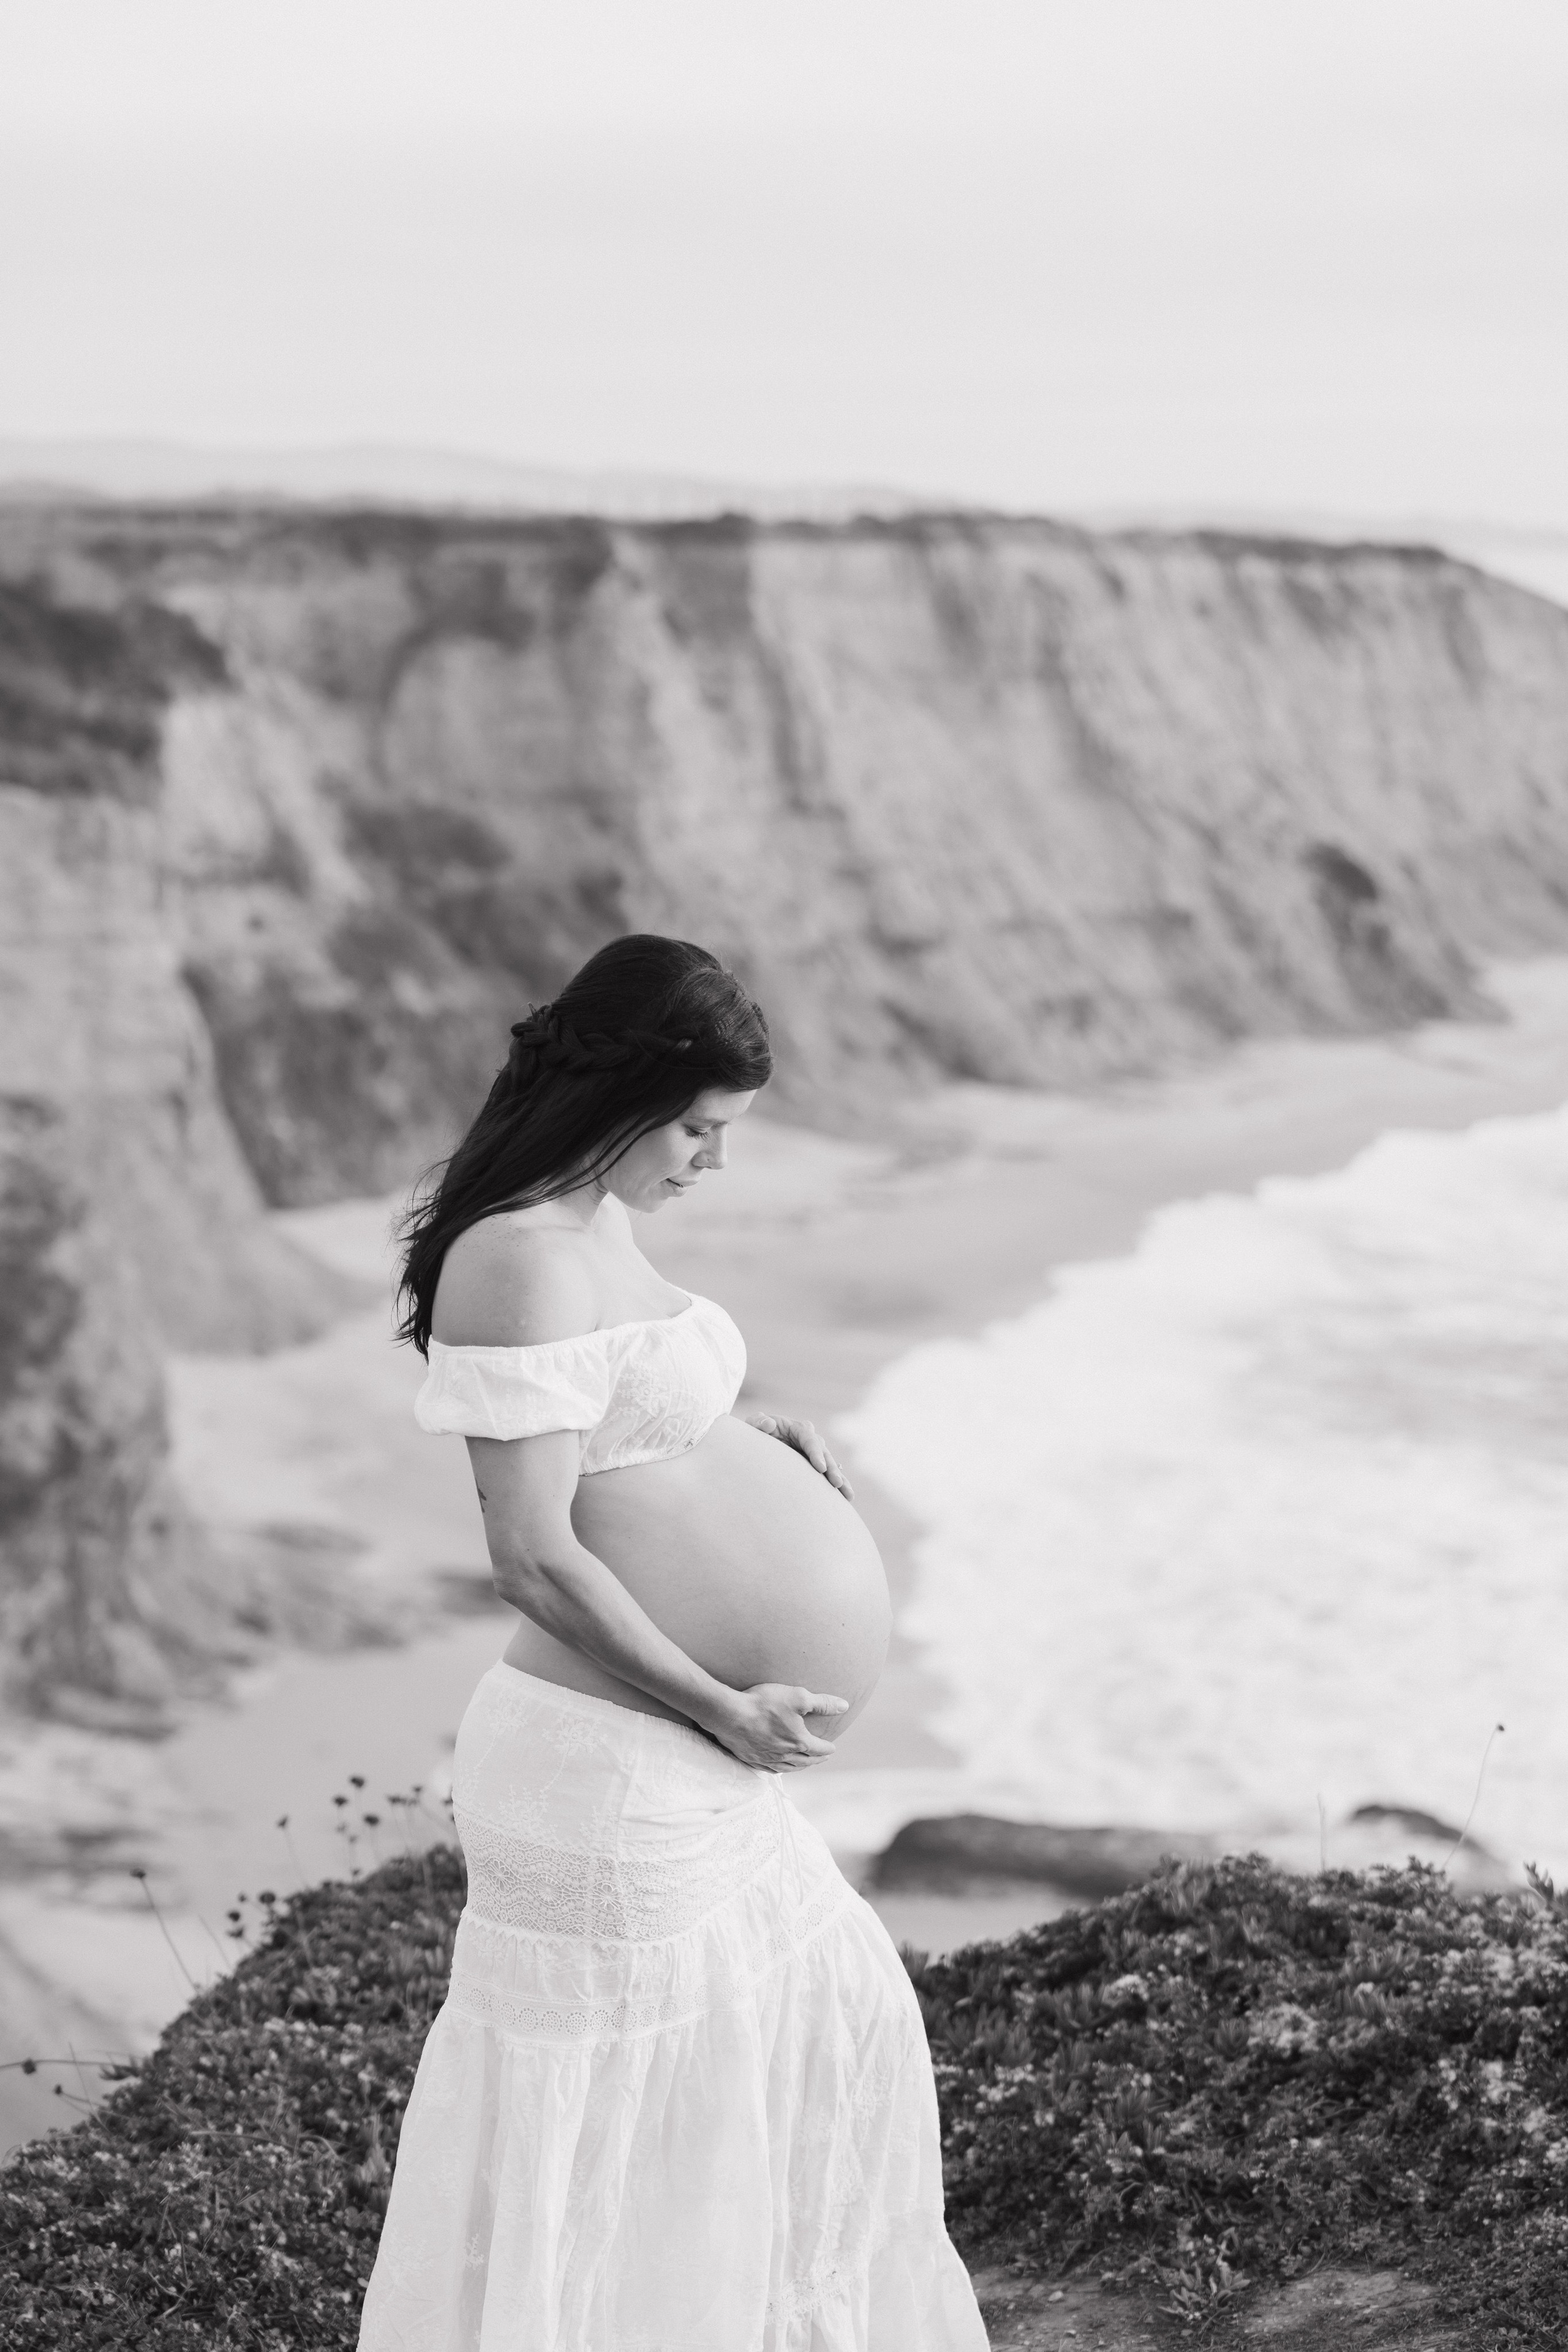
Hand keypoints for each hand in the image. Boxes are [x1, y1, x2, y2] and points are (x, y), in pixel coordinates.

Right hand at [703, 1683, 849, 1772]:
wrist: (730, 1714)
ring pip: (789, 1767)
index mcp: (799, 1742)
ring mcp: (767, 1759)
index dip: (828, 1748)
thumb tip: (844, 1706)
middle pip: (806, 1761)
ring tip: (805, 1764)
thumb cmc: (764, 1704)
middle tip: (823, 1758)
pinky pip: (770, 1770)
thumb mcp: (798, 1697)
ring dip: (801, 1766)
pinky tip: (779, 1766)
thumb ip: (822, 1702)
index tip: (833, 1748)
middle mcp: (785, 1755)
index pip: (819, 1749)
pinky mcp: (751, 1759)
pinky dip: (780, 1769)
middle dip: (817, 1759)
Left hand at [749, 1413, 853, 1498]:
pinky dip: (837, 1486)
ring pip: (831, 1466)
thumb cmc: (757, 1432)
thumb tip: (769, 1424)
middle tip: (837, 1483)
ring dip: (840, 1480)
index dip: (816, 1453)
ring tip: (848, 1495)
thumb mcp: (754, 1425)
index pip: (810, 1439)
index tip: (820, 1468)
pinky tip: (846, 1498)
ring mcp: (815, 1454)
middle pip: (825, 1454)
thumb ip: (758, 1423)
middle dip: (831, 1469)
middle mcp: (811, 1440)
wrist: (760, 1444)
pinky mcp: (815, 1466)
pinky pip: (828, 1476)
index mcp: (799, 1428)